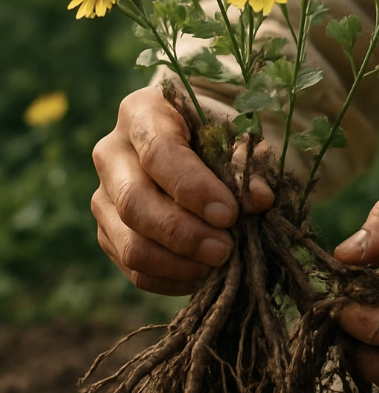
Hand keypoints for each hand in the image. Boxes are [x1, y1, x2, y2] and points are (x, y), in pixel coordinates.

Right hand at [92, 85, 274, 295]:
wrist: (193, 138)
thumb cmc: (217, 130)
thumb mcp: (235, 132)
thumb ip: (246, 163)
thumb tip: (259, 199)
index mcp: (141, 113)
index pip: (158, 153)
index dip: (193, 188)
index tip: (230, 214)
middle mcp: (112, 153)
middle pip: (136, 203)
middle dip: (184, 234)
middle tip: (226, 249)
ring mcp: (104, 196)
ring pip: (130, 243)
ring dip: (178, 263)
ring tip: (218, 266)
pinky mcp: (109, 231)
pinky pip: (132, 268)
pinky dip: (170, 279)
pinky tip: (203, 275)